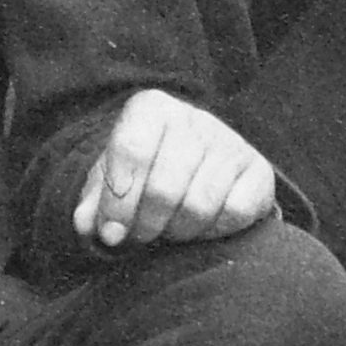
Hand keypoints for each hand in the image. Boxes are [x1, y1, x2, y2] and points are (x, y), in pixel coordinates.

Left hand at [72, 90, 276, 248]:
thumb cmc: (145, 173)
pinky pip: (234, 213)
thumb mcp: (112, 180)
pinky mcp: (259, 170)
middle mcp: (194, 118)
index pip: (130, 151)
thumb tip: (86, 225)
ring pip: (199, 205)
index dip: (118, 201)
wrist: (199, 166)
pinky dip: (213, 232)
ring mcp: (230, 142)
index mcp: (151, 108)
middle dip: (146, 224)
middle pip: (164, 187)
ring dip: (178, 232)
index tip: (112, 234)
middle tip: (141, 237)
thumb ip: (94, 202)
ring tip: (168, 231)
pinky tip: (201, 227)